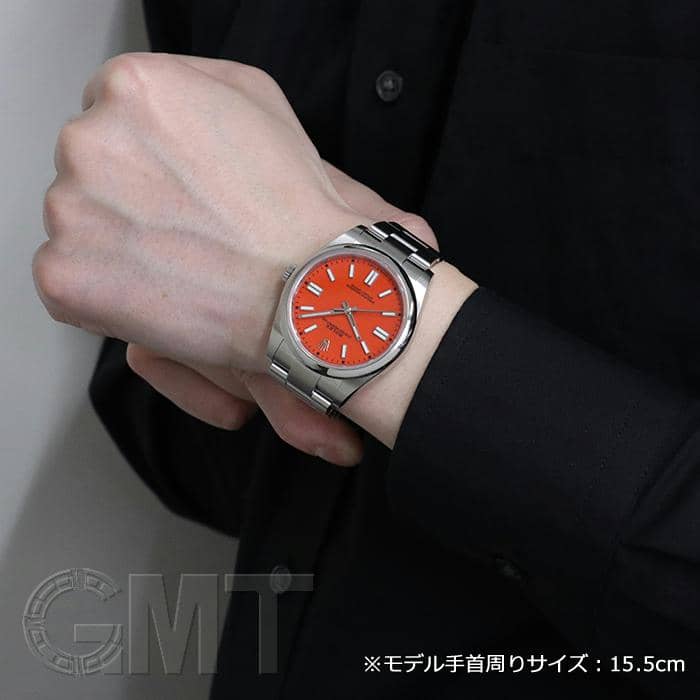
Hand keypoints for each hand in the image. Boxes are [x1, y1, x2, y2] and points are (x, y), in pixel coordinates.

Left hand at [35, 53, 437, 464]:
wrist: (302, 287)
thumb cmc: (290, 204)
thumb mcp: (259, 98)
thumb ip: (191, 81)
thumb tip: (152, 105)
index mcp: (131, 89)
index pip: (108, 115)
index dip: (149, 157)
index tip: (180, 188)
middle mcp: (87, 140)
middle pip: (88, 166)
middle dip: (126, 195)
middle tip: (184, 228)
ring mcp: (69, 211)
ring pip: (78, 222)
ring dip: (115, 242)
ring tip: (178, 263)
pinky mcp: (64, 276)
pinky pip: (70, 279)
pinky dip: (105, 291)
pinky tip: (159, 294)